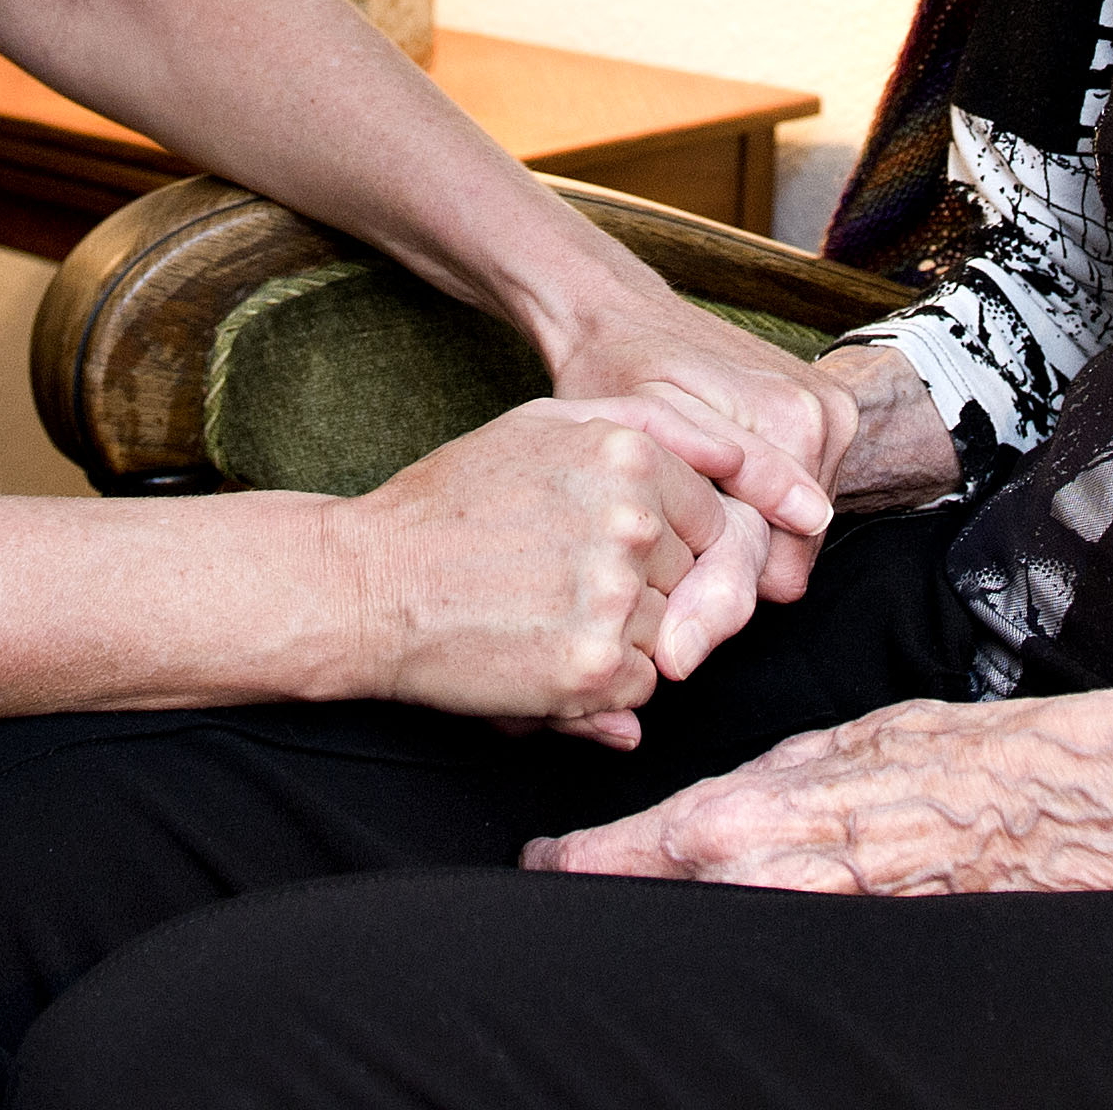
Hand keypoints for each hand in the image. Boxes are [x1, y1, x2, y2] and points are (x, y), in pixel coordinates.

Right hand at [320, 397, 745, 745]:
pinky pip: (642, 689)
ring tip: (550, 614)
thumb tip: (741, 463)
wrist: (372, 583)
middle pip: (694, 578)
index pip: (711, 516)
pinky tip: (546, 653)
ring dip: (627, 638)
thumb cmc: (455, 499)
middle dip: (648, 588)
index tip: (613, 549)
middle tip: (565, 580)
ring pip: (673, 635)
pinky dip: (605, 686)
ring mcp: (616, 597)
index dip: (669, 541)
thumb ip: (650, 426)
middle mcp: (633, 521)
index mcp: (629, 454)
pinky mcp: (593, 667)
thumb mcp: (545, 424)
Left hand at [527, 689, 1112, 892]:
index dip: (569, 865)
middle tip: (581, 883)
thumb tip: (706, 810)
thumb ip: (755, 783)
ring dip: (679, 912)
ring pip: (704, 927)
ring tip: (657, 899)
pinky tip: (741, 921)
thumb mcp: (827, 745)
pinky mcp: (841, 944)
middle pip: (649, 904)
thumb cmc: (938, 757)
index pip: (619, 856)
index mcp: (739, 816)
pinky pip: (768, 942)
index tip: (540, 865)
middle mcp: (756, 879)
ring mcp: (798, 921)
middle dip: (616, 894)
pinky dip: (744, 930)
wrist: (1035, 805)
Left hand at [540, 288, 856, 624]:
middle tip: (677, 517)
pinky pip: (797, 496)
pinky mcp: (826, 414)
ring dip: (746, 521)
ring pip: (796, 528)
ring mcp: (833, 412)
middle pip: (795, 549)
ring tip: (692, 489)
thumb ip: (732, 474)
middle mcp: (827, 415)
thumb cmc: (616, 372)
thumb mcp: (653, 428)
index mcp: (793, 421)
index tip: (673, 557)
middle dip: (736, 546)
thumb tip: (811, 518)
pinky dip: (755, 497)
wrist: (615, 314)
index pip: (784, 566)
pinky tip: (713, 474)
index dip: (720, 573)